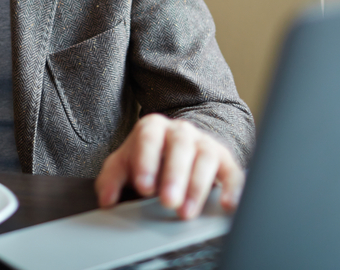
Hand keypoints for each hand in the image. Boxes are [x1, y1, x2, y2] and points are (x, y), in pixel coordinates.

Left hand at [94, 114, 243, 219]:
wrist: (177, 149)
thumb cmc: (148, 158)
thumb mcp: (124, 164)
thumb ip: (111, 179)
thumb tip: (106, 199)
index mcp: (153, 127)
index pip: (149, 137)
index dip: (146, 160)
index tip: (143, 186)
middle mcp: (181, 131)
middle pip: (180, 146)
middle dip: (174, 175)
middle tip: (167, 201)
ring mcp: (204, 143)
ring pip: (206, 158)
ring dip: (197, 187)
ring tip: (186, 212)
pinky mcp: (225, 160)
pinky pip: (232, 172)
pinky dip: (232, 188)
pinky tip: (226, 205)